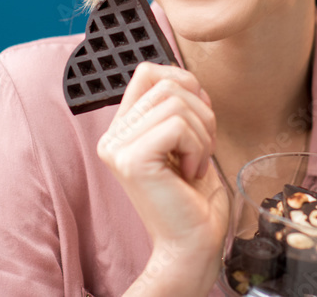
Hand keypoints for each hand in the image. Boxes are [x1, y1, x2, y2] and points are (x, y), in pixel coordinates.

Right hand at [98, 62, 228, 294]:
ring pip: (176, 103)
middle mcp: (113, 136)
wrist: (193, 243)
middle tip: (200, 151)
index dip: (183, 81)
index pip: (147, 72)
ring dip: (202, 134)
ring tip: (194, 164)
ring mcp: (118, 147)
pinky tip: (190, 173)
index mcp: (123, 128)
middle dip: (202, 114)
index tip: (198, 116)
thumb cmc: (194, 197)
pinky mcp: (132, 159)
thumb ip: (177, 106)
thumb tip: (186, 77)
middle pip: (168, 84)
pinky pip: (178, 126)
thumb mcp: (185, 139)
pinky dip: (197, 148)